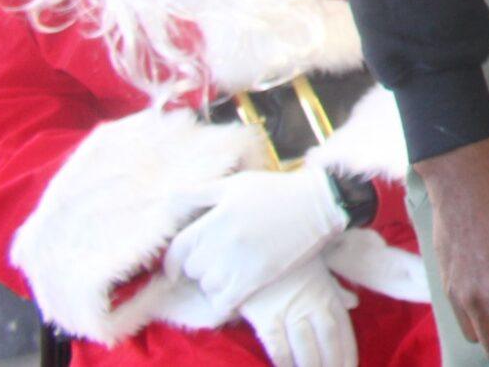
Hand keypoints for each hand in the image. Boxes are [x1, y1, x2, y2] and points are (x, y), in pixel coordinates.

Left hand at [167, 163, 349, 316]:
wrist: (319, 204)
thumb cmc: (277, 191)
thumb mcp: (236, 184)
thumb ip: (200, 192)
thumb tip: (168, 198)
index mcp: (214, 219)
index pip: (177, 250)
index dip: (172, 262)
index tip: (176, 268)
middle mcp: (221, 243)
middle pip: (192, 269)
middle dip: (199, 267)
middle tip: (214, 263)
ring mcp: (237, 263)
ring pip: (207, 286)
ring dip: (213, 284)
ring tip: (227, 276)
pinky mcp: (255, 279)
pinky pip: (224, 303)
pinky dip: (222, 304)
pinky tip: (231, 296)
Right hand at [237, 261, 357, 366]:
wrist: (260, 246)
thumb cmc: (292, 262)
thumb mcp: (319, 272)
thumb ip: (337, 291)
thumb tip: (355, 302)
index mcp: (328, 295)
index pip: (343, 329)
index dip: (347, 353)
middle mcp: (312, 304)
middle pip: (327, 339)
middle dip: (331, 364)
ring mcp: (289, 310)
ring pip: (305, 345)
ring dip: (310, 366)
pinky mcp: (266, 315)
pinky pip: (277, 343)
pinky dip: (284, 360)